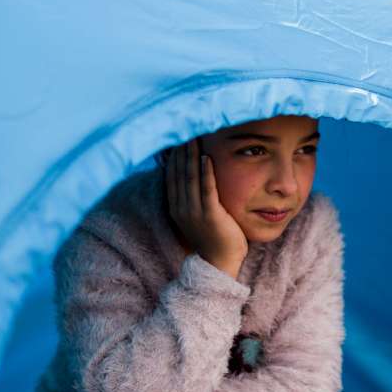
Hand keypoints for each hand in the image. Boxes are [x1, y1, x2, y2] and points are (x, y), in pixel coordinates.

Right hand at [166, 137, 247, 277]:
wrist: (219, 263)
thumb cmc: (212, 236)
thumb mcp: (196, 214)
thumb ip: (192, 195)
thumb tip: (191, 175)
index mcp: (176, 206)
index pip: (172, 175)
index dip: (174, 155)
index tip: (178, 136)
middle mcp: (181, 207)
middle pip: (179, 172)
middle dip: (182, 150)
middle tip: (186, 128)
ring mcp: (195, 212)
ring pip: (190, 177)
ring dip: (192, 155)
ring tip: (195, 136)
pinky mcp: (210, 215)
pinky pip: (207, 190)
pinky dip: (206, 173)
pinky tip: (207, 157)